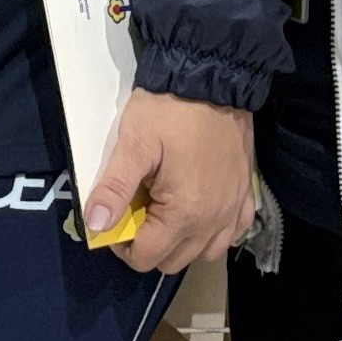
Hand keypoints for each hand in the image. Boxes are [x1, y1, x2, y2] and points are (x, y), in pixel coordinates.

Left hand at [86, 89, 255, 274]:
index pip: (147, 257)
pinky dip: (212, 232)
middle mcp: (215, 220)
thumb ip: (114, 188)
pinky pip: (231, 233)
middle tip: (134, 214)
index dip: (122, 246)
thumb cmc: (169, 110)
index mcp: (186, 212)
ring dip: (180, 243)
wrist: (213, 79)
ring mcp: (234, 209)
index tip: (113, 220)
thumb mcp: (133, 145)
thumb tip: (95, 225)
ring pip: (205, 252)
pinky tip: (196, 212)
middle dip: (148, 247)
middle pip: (175, 261)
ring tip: (162, 213)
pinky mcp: (246, 194)